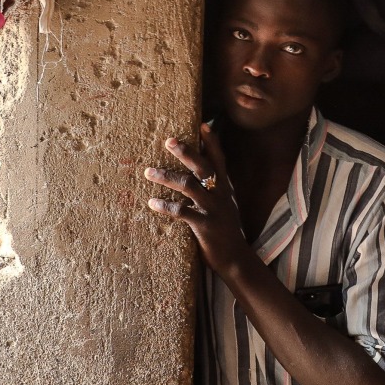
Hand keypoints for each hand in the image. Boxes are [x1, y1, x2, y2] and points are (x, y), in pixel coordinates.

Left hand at [144, 125, 249, 270]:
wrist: (236, 259)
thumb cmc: (225, 230)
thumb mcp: (224, 205)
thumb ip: (214, 190)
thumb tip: (198, 175)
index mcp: (225, 188)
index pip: (220, 160)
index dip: (212, 142)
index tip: (203, 125)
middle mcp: (220, 195)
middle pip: (203, 167)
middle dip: (186, 152)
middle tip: (168, 140)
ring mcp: (213, 209)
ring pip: (188, 186)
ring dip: (166, 176)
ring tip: (148, 171)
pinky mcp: (204, 225)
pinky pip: (181, 212)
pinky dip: (165, 205)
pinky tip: (152, 202)